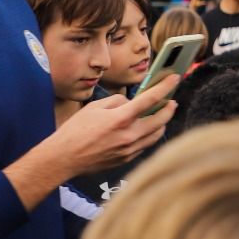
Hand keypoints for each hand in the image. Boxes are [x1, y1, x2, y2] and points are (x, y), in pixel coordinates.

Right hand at [56, 78, 177, 174]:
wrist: (64, 158)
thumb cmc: (75, 131)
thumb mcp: (95, 107)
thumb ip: (117, 101)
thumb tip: (131, 103)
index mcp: (121, 118)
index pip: (150, 99)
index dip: (165, 87)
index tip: (175, 79)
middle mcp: (129, 135)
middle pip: (161, 120)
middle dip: (169, 108)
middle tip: (171, 101)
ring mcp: (129, 149)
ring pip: (157, 135)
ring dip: (162, 123)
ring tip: (161, 115)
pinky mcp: (127, 159)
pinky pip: (145, 145)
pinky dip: (149, 135)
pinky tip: (145, 129)